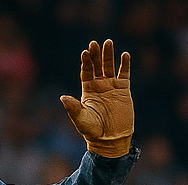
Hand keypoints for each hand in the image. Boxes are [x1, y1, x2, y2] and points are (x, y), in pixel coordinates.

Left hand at [60, 39, 132, 157]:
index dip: (86, 62)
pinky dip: (125, 64)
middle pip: (97, 65)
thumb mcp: (81, 119)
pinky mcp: (124, 90)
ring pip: (110, 66)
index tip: (85, 52)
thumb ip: (73, 108)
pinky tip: (124, 55)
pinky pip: (124, 74)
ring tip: (108, 42)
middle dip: (95, 54)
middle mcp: (99, 85)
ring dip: (109, 54)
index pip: (86, 71)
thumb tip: (62, 97)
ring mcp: (111, 86)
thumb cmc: (93, 131)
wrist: (111, 139)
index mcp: (87, 90)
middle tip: (94, 43)